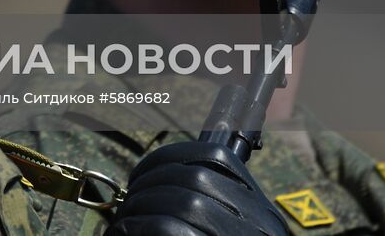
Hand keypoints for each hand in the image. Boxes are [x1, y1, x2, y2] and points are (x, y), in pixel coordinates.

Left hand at [105, 140, 287, 235]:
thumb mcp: (215, 231)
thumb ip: (202, 208)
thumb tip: (155, 178)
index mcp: (260, 214)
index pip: (218, 158)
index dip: (172, 156)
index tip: (142, 171)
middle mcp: (260, 226)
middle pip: (196, 177)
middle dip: (150, 181)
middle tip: (127, 203)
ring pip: (182, 201)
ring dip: (140, 206)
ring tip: (123, 224)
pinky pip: (170, 229)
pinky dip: (139, 227)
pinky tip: (126, 234)